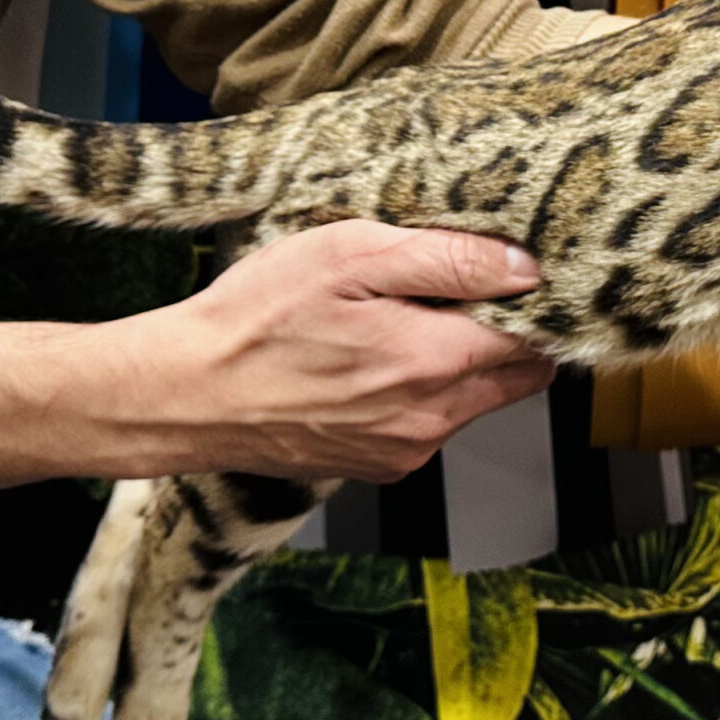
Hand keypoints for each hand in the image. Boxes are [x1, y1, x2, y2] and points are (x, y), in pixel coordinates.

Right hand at [107, 221, 552, 483]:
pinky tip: (378, 357)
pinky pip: (435, 422)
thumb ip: (447, 259)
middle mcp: (431, 418)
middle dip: (509, 332)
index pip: (537, 336)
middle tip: (463, 289)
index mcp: (433, 361)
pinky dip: (426, 390)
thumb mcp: (350, 255)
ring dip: (465, 361)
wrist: (181, 395)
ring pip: (478, 399)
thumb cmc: (256, 318)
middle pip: (519, 374)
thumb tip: (525, 267)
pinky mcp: (381, 464)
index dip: (535, 299)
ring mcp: (407, 449)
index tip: (514, 271)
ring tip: (406, 318)